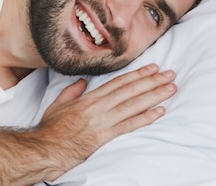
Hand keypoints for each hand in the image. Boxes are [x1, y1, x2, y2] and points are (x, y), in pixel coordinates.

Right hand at [33, 64, 175, 179]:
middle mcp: (99, 106)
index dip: (137, 74)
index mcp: (89, 98)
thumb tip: (82, 82)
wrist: (45, 148)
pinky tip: (159, 112)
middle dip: (152, 81)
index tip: (152, 68)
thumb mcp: (58, 104)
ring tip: (170, 89)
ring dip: (154, 95)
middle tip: (170, 74)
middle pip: (130, 90)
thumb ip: (72, 92)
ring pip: (133, 105)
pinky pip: (129, 125)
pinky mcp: (104, 136)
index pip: (118, 82)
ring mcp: (103, 121)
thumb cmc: (50, 128)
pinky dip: (145, 118)